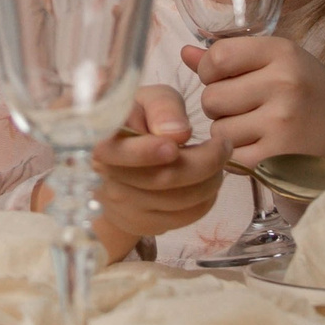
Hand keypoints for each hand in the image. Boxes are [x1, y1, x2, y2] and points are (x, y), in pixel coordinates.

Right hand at [84, 84, 228, 259]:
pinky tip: (208, 180)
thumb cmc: (137, 118)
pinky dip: (207, 199)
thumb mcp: (148, 99)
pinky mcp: (142, 225)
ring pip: (179, 201)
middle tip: (224, 144)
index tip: (177, 144)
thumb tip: (178, 134)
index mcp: (101, 142)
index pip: (120, 154)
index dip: (147, 152)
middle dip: (205, 161)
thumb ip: (162, 107)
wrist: (119, 156)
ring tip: (219, 160)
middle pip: (161, 179)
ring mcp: (124, 208)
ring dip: (211, 180)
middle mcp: (107, 180)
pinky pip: (185, 217)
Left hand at [181, 37, 324, 188]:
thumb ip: (232, 59)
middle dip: (220, 108)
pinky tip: (263, 151)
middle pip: (211, 96)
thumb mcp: (281, 67)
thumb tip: (184, 51)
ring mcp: (282, 123)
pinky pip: (231, 158)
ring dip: (229, 136)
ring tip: (258, 132)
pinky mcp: (279, 159)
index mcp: (284, 53)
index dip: (211, 72)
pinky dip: (239, 159)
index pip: (218, 56)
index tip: (226, 80)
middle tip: (248, 112)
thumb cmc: (311, 101)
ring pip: (218, 130)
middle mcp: (285, 83)